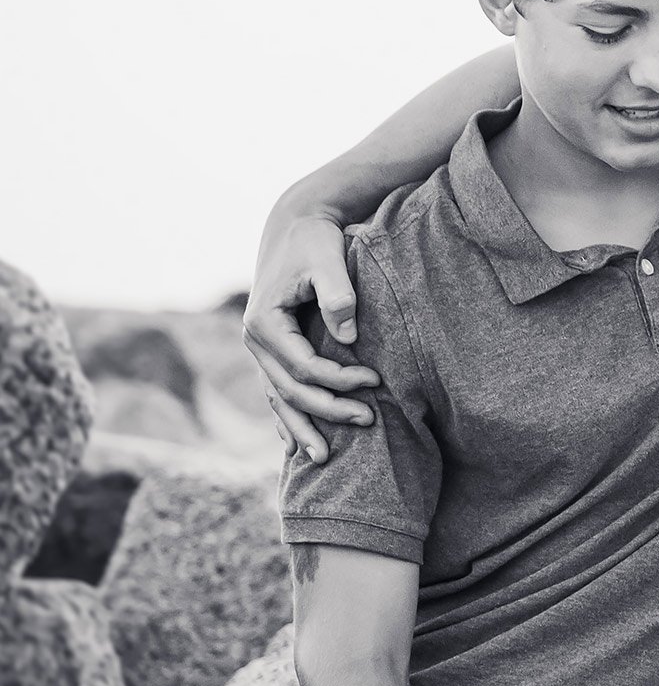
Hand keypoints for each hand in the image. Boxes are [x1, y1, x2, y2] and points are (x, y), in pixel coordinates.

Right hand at [245, 214, 378, 461]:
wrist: (296, 225)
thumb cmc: (315, 240)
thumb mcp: (327, 257)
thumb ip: (338, 295)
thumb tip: (350, 337)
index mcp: (264, 322)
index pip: (304, 366)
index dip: (339, 379)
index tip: (377, 381)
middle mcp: (254, 340)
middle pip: (290, 391)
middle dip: (328, 410)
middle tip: (369, 421)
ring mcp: (259, 349)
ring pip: (278, 399)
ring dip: (302, 428)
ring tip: (325, 460)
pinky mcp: (271, 351)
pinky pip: (276, 392)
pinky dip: (286, 419)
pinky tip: (293, 446)